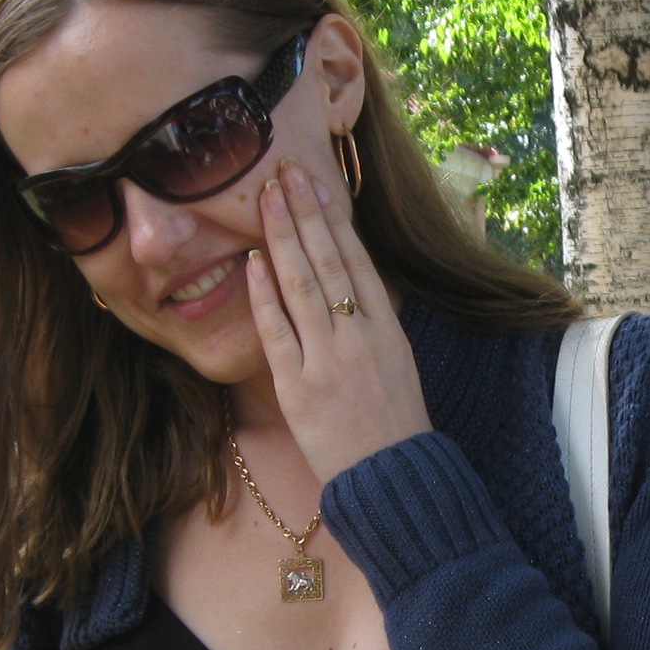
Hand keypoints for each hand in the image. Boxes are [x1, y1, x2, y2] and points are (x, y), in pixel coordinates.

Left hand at [245, 158, 432, 478]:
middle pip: (328, 261)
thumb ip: (372, 325)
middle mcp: (359, 336)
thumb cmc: (396, 425)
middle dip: (303, 212)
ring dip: (281, 237)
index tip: (315, 185)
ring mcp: (328, 359)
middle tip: (283, 171)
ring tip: (265, 198)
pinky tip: (252, 262)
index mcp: (387, 328)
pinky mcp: (299, 387)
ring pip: (301, 285)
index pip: (357, 260)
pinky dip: (264, 296)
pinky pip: (278, 332)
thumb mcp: (397, 363)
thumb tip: (346, 287)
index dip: (333, 220)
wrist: (394, 478)